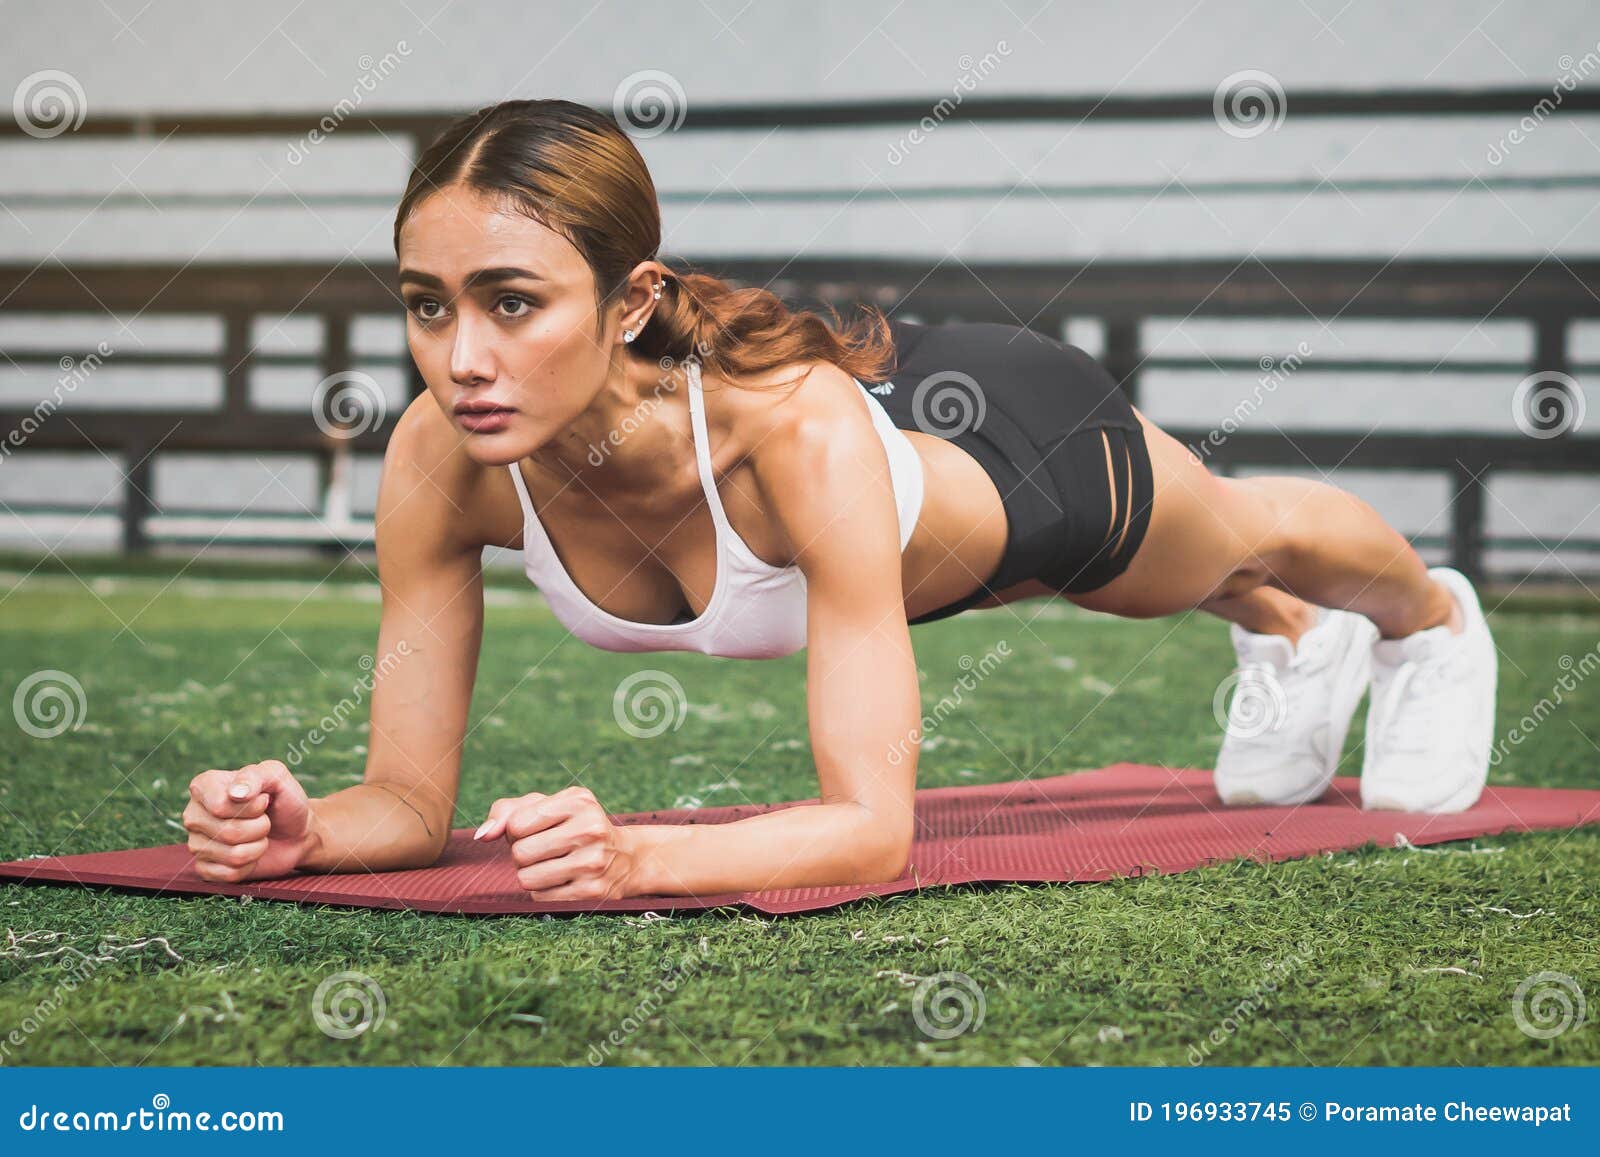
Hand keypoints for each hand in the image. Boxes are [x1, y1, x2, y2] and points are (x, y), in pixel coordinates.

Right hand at [182, 759, 315, 881]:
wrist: (295, 832)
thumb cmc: (284, 800)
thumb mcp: (276, 776)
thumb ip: (255, 776)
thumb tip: (235, 793)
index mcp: (204, 786)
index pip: (220, 806)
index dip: (251, 807)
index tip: (264, 800)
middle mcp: (193, 814)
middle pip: (227, 832)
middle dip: (259, 827)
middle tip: (264, 820)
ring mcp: (196, 843)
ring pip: (232, 855)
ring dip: (258, 846)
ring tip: (259, 835)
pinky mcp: (205, 868)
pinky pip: (229, 874)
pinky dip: (250, 866)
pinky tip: (251, 853)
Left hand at [473, 785, 639, 900]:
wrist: (626, 857)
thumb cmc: (573, 827)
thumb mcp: (547, 806)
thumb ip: (507, 811)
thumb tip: (484, 835)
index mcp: (578, 800)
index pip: (516, 824)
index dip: (516, 831)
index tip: (537, 830)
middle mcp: (590, 828)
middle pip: (520, 853)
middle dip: (523, 855)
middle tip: (545, 850)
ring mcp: (593, 862)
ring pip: (527, 878)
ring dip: (531, 875)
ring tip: (552, 865)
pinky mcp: (592, 892)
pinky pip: (540, 898)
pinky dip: (544, 891)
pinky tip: (563, 880)